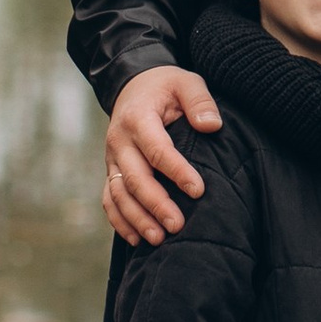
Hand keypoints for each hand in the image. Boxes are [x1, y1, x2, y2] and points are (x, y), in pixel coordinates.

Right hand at [104, 65, 220, 240]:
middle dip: (155, 204)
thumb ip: (200, 100)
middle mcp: (119, 140)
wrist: (133, 86)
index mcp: (138, 117)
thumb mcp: (186, 81)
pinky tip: (136, 240)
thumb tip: (212, 126)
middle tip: (178, 225)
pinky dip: (119, 220)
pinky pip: (108, 198)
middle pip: (134, 177)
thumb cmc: (166, 86)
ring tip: (159, 239)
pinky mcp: (110, 170)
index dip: (177, 171)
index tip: (199, 190)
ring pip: (118, 193)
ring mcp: (111, 158)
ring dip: (136, 219)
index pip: (157, 149)